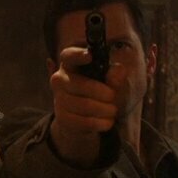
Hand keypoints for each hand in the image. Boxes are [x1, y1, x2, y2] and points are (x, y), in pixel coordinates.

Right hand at [48, 46, 127, 165]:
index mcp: (70, 65)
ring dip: (104, 109)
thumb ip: (115, 75)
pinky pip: (84, 121)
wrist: (81, 118)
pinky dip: (100, 122)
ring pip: (84, 105)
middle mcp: (59, 80)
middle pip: (81, 85)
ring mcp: (59, 99)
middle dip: (103, 93)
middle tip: (113, 97)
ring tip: (113, 110)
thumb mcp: (108, 81)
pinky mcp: (62, 117)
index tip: (90, 56)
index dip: (77, 54)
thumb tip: (118, 71)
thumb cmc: (96, 93)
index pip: (68, 56)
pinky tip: (108, 121)